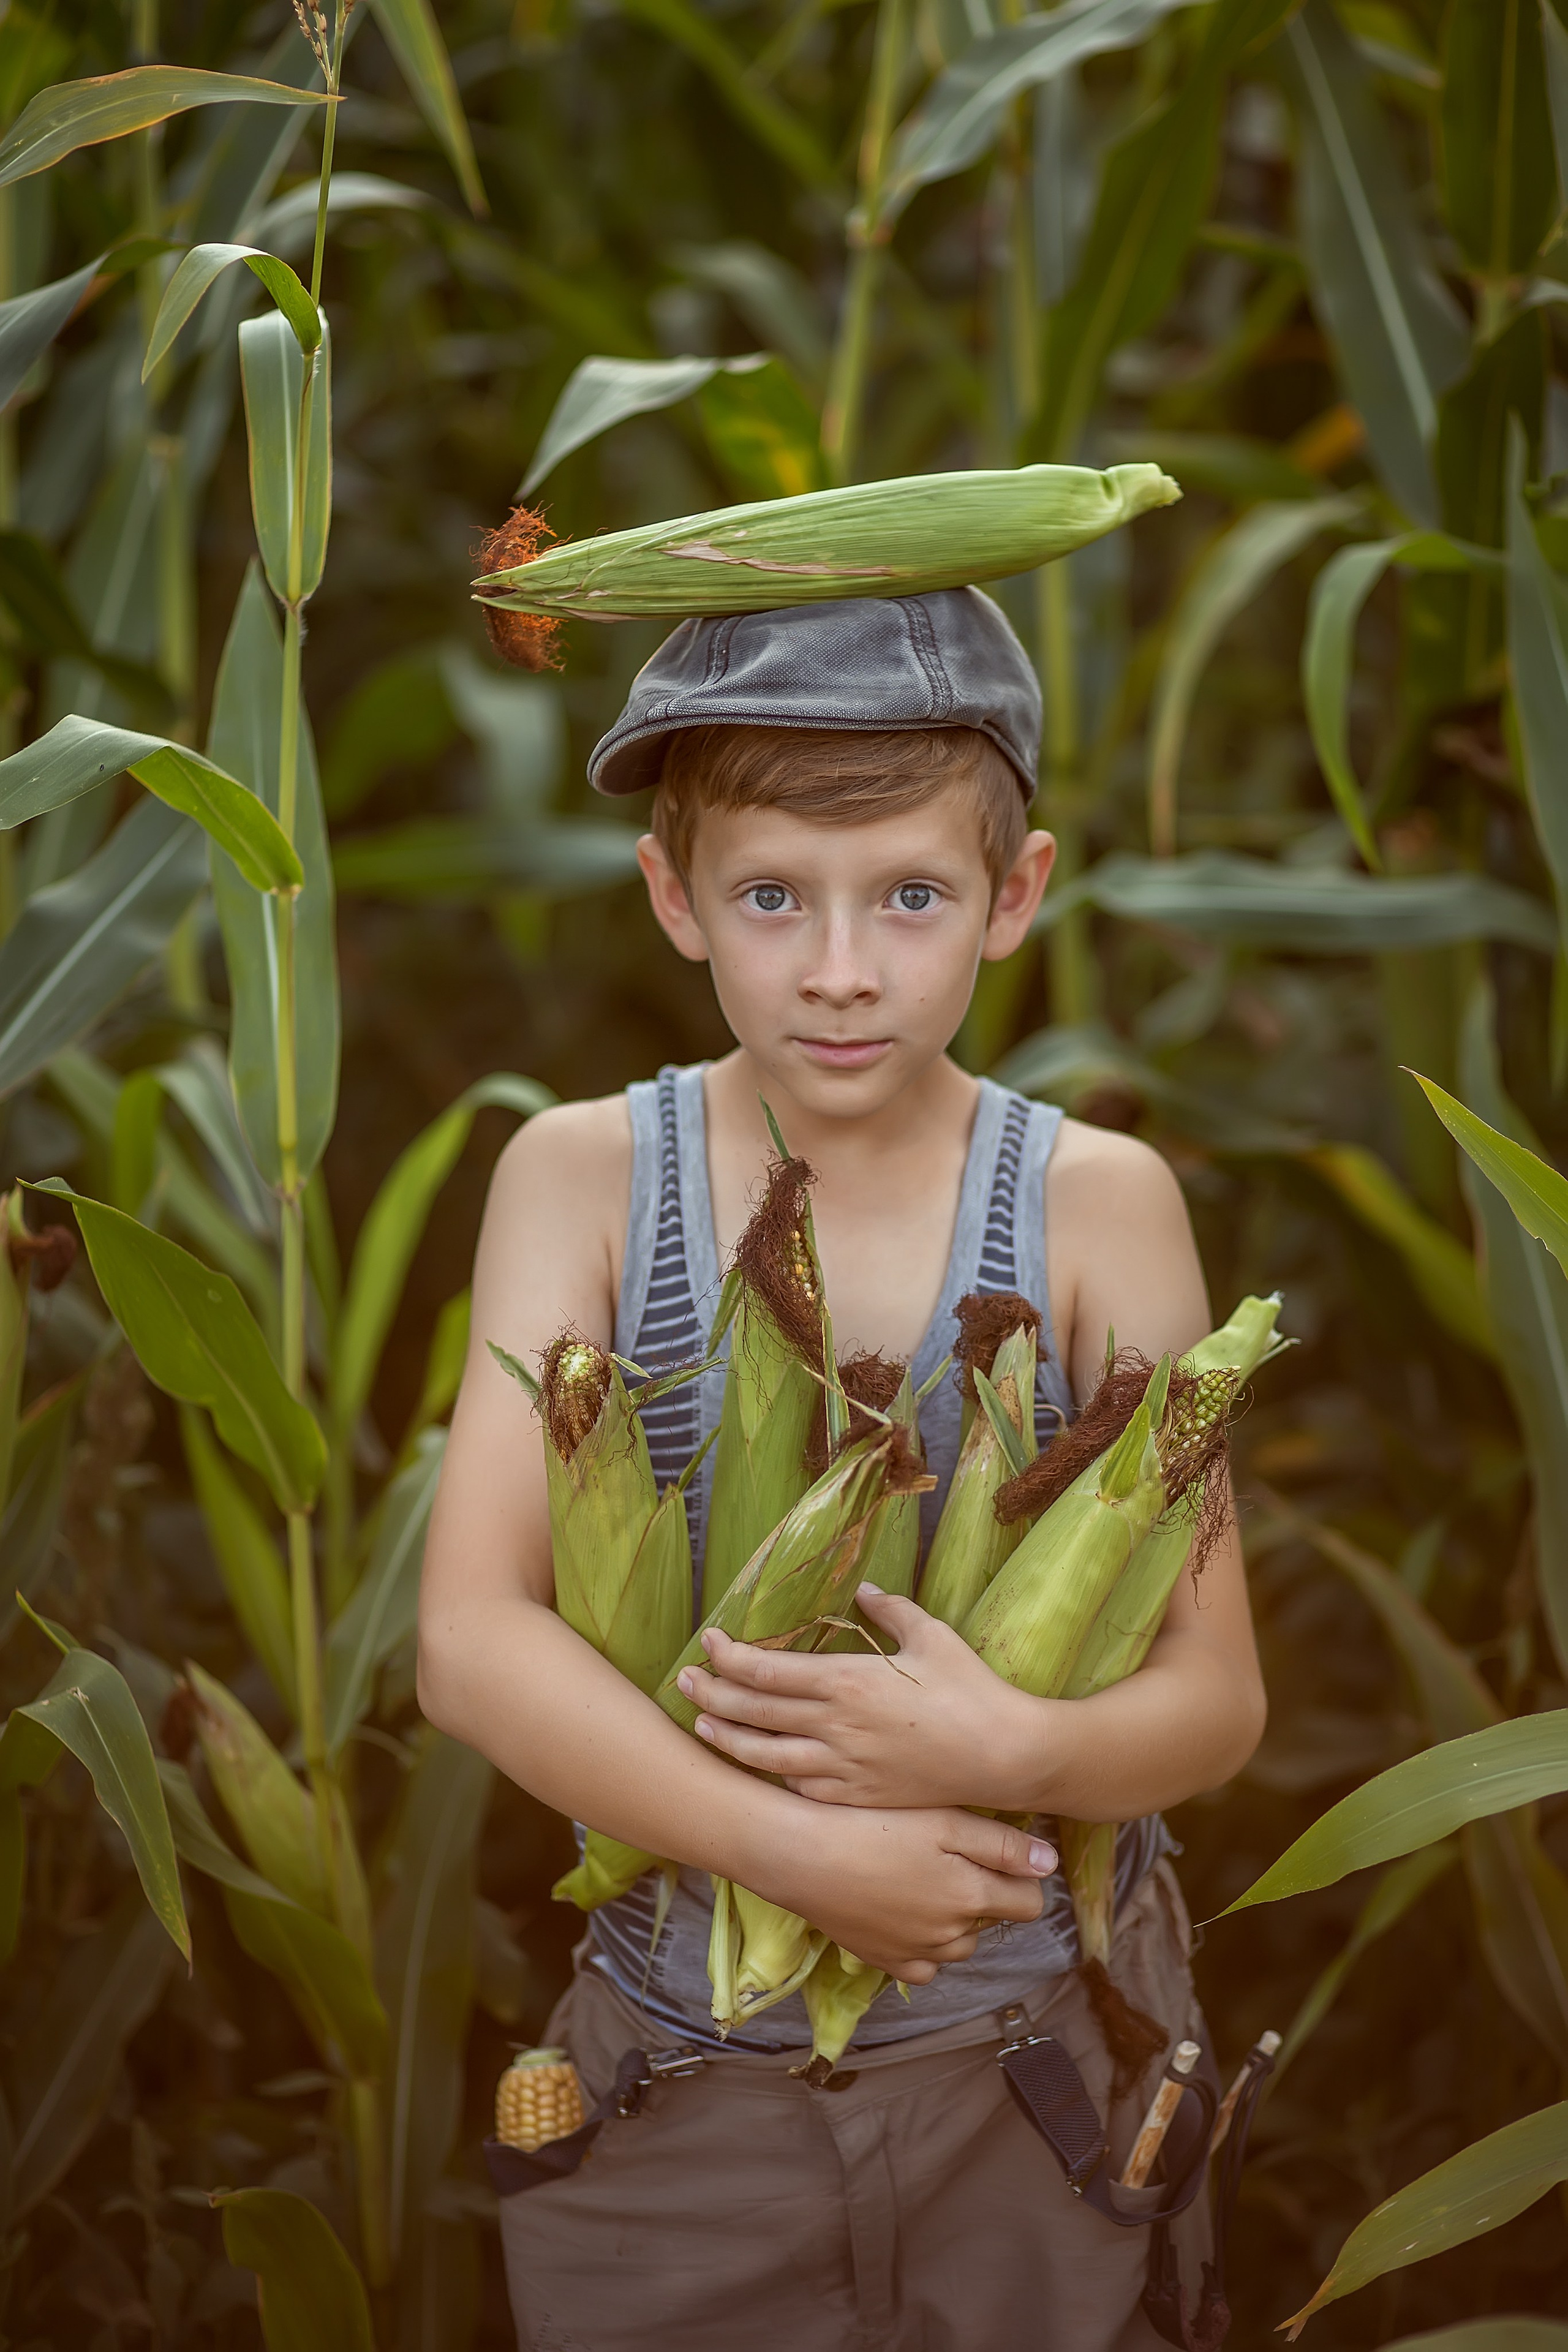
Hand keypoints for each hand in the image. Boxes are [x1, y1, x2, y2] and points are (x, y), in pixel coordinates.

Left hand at [676, 1584, 1056, 1809]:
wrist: (1003, 1756)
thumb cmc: (971, 1689)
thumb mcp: (931, 1636)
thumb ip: (891, 1610)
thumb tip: (863, 1590)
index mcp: (847, 1682)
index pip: (767, 1671)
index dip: (728, 1658)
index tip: (708, 1643)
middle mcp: (835, 1727)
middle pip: (754, 1712)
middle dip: (712, 1695)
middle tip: (683, 1682)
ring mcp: (843, 1768)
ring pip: (767, 1757)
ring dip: (729, 1740)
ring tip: (703, 1727)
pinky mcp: (858, 1797)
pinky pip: (802, 1789)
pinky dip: (775, 1777)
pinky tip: (762, 1767)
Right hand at [752, 1802, 1057, 1981]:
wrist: (802, 1854)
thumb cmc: (873, 1824)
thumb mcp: (943, 1820)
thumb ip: (1002, 1845)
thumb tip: (1050, 1866)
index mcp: (970, 1896)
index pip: (1028, 1904)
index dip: (1020, 1876)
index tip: (999, 1854)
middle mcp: (950, 1935)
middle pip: (989, 1922)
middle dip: (981, 1894)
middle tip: (945, 1857)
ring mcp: (917, 1954)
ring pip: (957, 1944)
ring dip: (952, 1919)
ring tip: (920, 1878)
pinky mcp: (884, 1962)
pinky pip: (923, 1965)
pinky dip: (923, 1944)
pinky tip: (903, 1910)